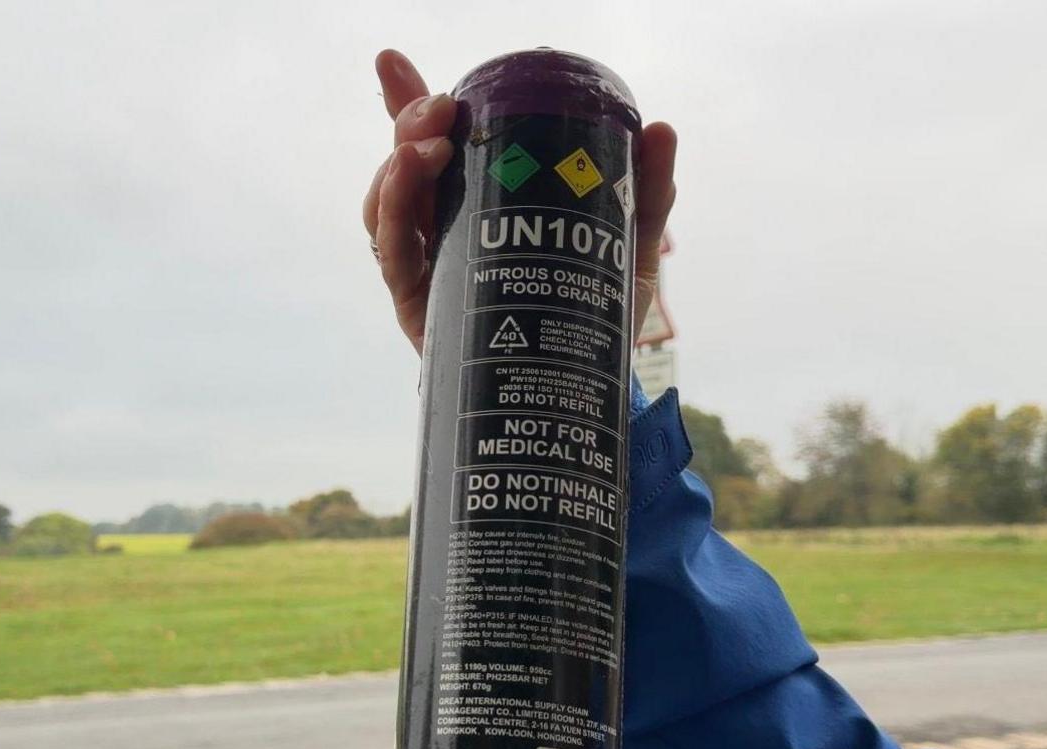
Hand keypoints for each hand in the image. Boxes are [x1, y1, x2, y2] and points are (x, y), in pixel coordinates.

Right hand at [363, 49, 677, 353]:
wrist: (589, 390)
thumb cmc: (596, 309)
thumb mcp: (626, 243)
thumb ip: (644, 191)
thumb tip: (660, 129)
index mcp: (478, 202)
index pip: (433, 144)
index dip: (407, 100)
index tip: (390, 60)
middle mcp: (442, 231)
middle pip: (405, 166)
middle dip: (410, 124)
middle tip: (443, 110)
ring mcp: (427, 269)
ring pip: (386, 208)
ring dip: (396, 169)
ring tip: (429, 148)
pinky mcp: (420, 309)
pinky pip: (392, 259)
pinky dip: (390, 220)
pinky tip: (407, 190)